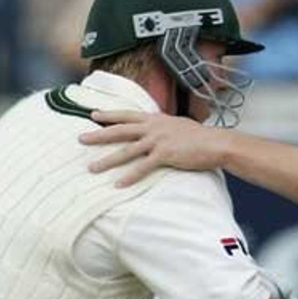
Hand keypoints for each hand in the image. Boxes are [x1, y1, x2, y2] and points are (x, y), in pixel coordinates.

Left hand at [81, 110, 229, 186]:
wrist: (216, 143)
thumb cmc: (201, 136)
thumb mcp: (178, 125)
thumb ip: (164, 126)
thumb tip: (157, 129)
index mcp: (156, 118)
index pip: (127, 114)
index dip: (110, 114)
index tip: (93, 115)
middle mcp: (154, 127)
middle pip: (120, 130)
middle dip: (98, 135)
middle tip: (80, 139)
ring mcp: (158, 141)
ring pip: (126, 151)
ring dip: (107, 160)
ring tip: (92, 168)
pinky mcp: (165, 155)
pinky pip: (142, 167)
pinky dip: (129, 176)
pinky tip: (118, 184)